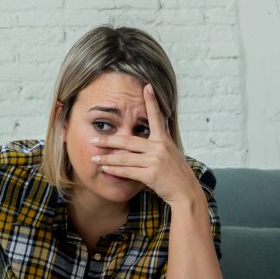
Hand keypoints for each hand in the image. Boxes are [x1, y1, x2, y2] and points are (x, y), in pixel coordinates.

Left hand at [89, 84, 203, 206]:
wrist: (185, 192)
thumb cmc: (175, 174)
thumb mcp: (170, 153)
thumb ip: (157, 143)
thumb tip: (144, 135)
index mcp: (164, 139)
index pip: (157, 117)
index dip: (151, 101)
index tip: (147, 86)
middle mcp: (160, 147)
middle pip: (129, 141)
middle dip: (109, 141)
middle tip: (94, 139)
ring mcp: (156, 160)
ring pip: (125, 158)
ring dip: (107, 158)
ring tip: (94, 157)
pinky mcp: (152, 174)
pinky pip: (129, 171)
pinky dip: (116, 170)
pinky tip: (105, 169)